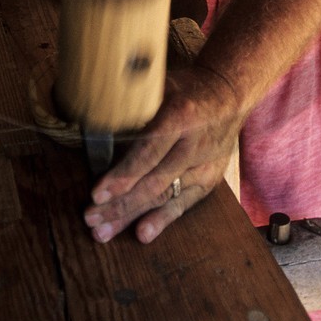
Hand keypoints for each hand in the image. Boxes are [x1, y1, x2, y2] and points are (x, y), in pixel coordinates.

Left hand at [82, 63, 242, 244]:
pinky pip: (184, 204)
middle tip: (90, 219)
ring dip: (132, 216)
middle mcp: (194, 145)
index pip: (148, 153)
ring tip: (104, 232)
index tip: (97, 194)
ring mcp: (204, 166)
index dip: (122, 176)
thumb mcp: (160, 86)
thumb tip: (90, 118)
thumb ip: (132, 104)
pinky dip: (162, 219)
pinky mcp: (209, 179)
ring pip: (165, 197)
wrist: (229, 93)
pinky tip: (143, 234)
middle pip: (153, 182)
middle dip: (119, 204)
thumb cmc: (186, 88)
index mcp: (180, 117)